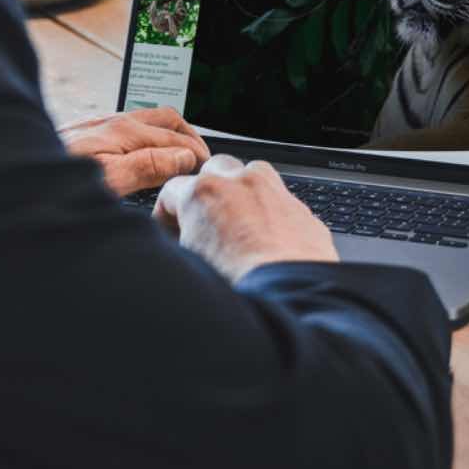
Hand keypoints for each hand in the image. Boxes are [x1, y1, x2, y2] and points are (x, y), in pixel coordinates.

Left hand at [62, 107, 210, 196]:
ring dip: (167, 135)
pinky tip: (141, 157)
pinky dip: (146, 140)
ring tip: (179, 156)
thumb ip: (148, 165)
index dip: (195, 153)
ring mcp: (97, 127)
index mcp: (122, 131)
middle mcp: (111, 122)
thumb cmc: (55, 184)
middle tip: (201, 157)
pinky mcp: (83, 135)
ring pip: (144, 122)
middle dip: (188, 134)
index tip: (206, 170)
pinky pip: (126, 129)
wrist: (12, 178)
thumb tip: (183, 157)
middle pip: (164, 118)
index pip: (175, 136)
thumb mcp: (109, 181)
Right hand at [155, 154, 336, 280]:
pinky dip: (271, 212)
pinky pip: (281, 200)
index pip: (172, 189)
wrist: (291, 299)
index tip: (170, 231)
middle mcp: (241, 183)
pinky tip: (267, 239)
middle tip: (204, 221)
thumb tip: (182, 246)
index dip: (166, 213)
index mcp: (204, 194)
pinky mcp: (301, 209)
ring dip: (242, 192)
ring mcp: (275, 192)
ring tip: (238, 225)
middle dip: (208, 189)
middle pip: (215, 168)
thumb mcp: (189, 265)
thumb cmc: (241, 289)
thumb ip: (182, 245)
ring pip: (252, 174)